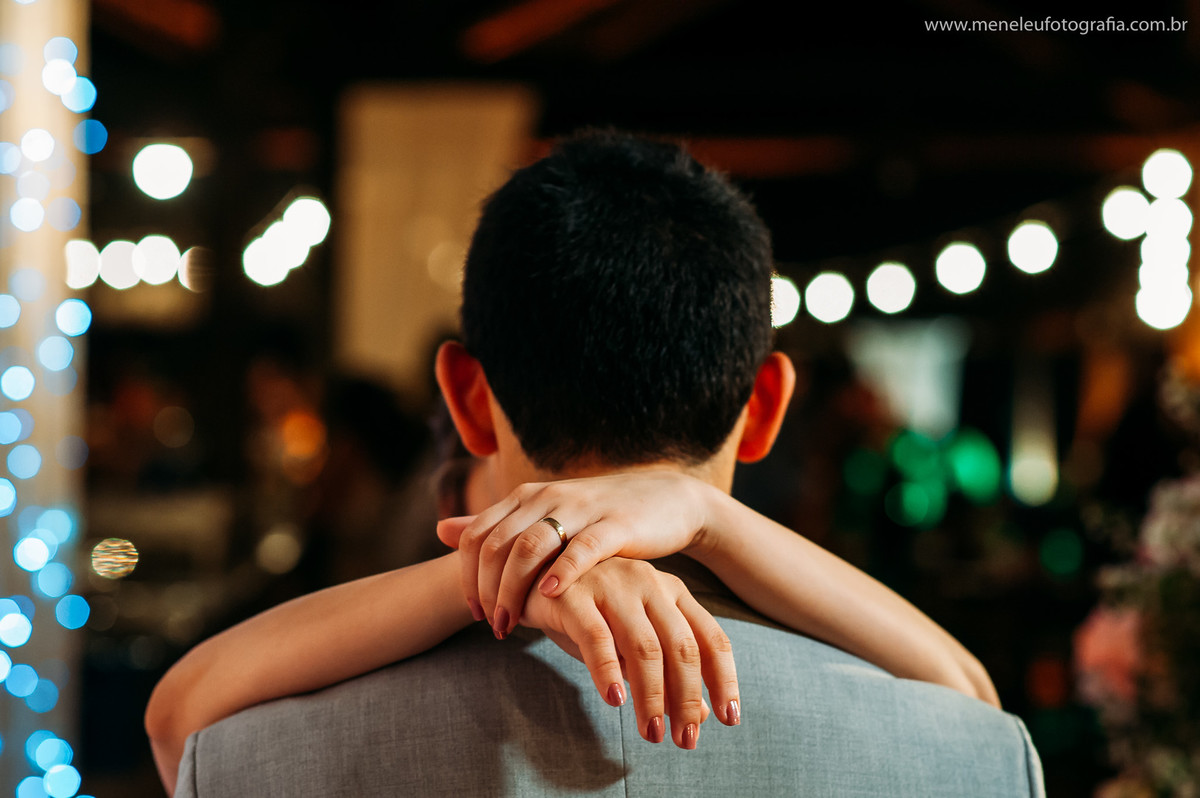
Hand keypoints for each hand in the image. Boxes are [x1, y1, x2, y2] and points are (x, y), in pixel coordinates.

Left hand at [437, 471, 716, 636]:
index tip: (473, 613)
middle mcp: (547, 497)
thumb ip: (494, 525)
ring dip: (514, 590)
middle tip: (492, 627)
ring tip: (513, 624)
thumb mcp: (542, 516)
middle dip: (487, 590)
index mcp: (525, 498)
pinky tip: (551, 596)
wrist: (666, 499)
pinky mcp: (616, 524)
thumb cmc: (598, 517)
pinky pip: (582, 547)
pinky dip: (562, 572)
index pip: (476, 536)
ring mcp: (581, 509)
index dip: (466, 577)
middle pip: (497, 545)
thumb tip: (440, 529)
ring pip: (531, 546)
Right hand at [522, 556, 740, 747]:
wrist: (532, 573)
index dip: (724, 680)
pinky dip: (607, 672)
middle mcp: (649, 583)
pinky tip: (615, 700)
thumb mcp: (632, 639)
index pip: (710, 639)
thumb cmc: (590, 611)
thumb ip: (665, 670)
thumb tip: (701, 716)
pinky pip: (596, 638)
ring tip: (652, 732)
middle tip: (684, 739)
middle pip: (681, 648)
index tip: (729, 719)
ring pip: (644, 648)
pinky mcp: (573, 595)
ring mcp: (612, 585)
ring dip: (652, 696)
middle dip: (687, 698)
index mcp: (672, 591)